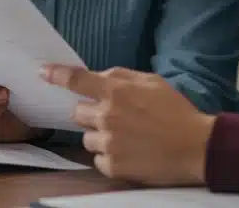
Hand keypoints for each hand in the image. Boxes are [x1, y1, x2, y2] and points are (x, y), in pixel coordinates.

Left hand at [41, 65, 214, 185]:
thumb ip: (123, 76)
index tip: (42, 72)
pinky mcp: (112, 166)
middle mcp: (107, 116)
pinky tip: (129, 152)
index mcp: (116, 91)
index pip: (76, 80)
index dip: (56, 74)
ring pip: (87, 138)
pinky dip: (109, 156)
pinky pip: (97, 159)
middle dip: (90, 113)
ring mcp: (108, 143)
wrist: (195, 146)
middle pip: (77, 112)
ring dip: (100, 136)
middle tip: (112, 116)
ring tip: (126, 137)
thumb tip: (100, 75)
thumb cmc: (176, 112)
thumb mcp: (153, 82)